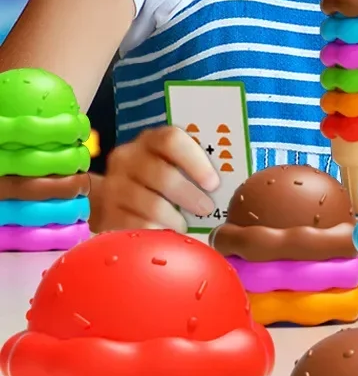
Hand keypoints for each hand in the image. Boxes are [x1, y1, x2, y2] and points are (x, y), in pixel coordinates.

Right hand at [93, 126, 218, 232]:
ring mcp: (113, 185)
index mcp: (150, 140)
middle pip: (163, 175)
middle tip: (207, 209)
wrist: (114, 198)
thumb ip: (196, 168)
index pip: (171, 140)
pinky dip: (155, 232)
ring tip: (185, 226)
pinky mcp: (106, 212)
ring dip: (174, 218)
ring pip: (151, 204)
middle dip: (190, 195)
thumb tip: (233, 180)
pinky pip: (135, 225)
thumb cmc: (158, 181)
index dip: (195, 162)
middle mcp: (127, 157)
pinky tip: (165, 235)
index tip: (213, 183)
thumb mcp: (173, 166)